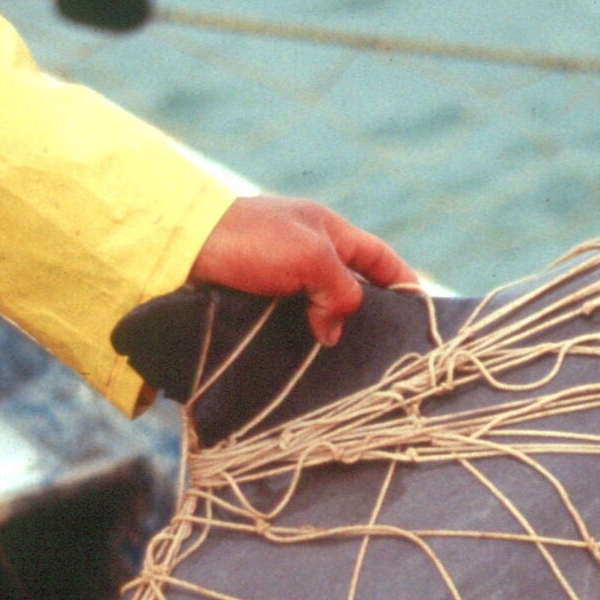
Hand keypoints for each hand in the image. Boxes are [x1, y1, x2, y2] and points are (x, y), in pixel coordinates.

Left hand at [188, 195, 419, 345]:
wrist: (180, 246)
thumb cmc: (251, 240)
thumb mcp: (311, 258)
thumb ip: (340, 290)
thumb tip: (335, 331)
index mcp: (327, 230)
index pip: (379, 258)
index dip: (403, 283)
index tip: (419, 314)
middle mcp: (305, 251)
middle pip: (349, 288)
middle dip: (362, 317)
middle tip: (377, 353)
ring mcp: (277, 276)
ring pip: (316, 311)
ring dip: (325, 335)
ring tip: (337, 368)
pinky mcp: (251, 299)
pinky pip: (285, 324)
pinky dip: (295, 341)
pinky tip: (300, 363)